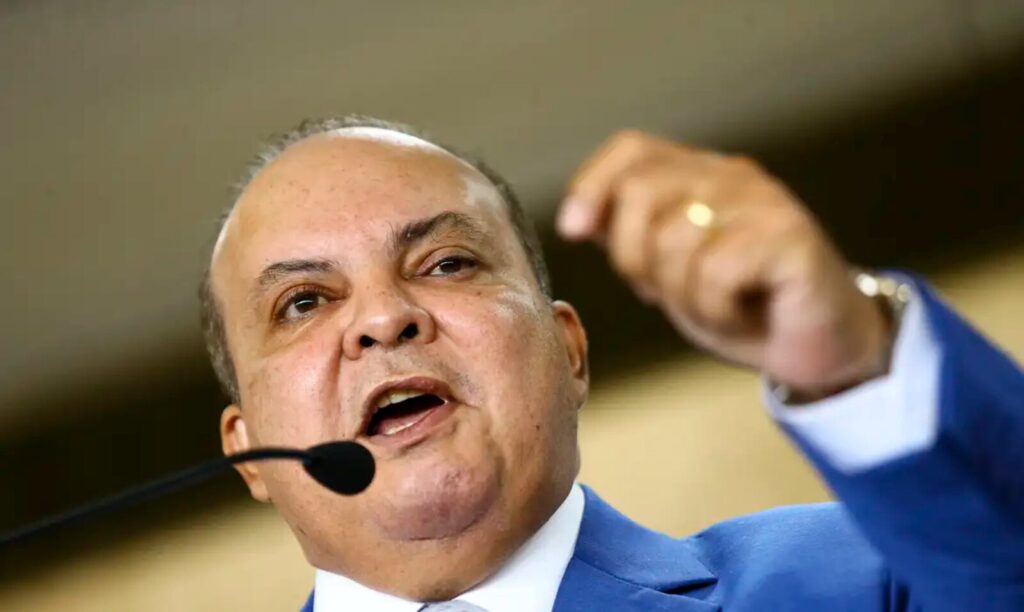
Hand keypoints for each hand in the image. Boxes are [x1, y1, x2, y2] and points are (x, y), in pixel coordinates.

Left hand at [557, 130, 891, 396]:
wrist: (822, 347)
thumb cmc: (743, 308)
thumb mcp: (670, 273)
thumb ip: (630, 239)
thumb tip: (576, 219)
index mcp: (699, 177)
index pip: (632, 150)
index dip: (592, 184)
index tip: (572, 230)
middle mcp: (731, 177)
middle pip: (640, 192)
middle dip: (633, 258)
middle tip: (662, 293)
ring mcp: (764, 202)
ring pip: (673, 237)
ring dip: (681, 294)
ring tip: (715, 307)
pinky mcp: (790, 236)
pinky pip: (714, 271)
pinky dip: (715, 309)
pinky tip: (741, 314)